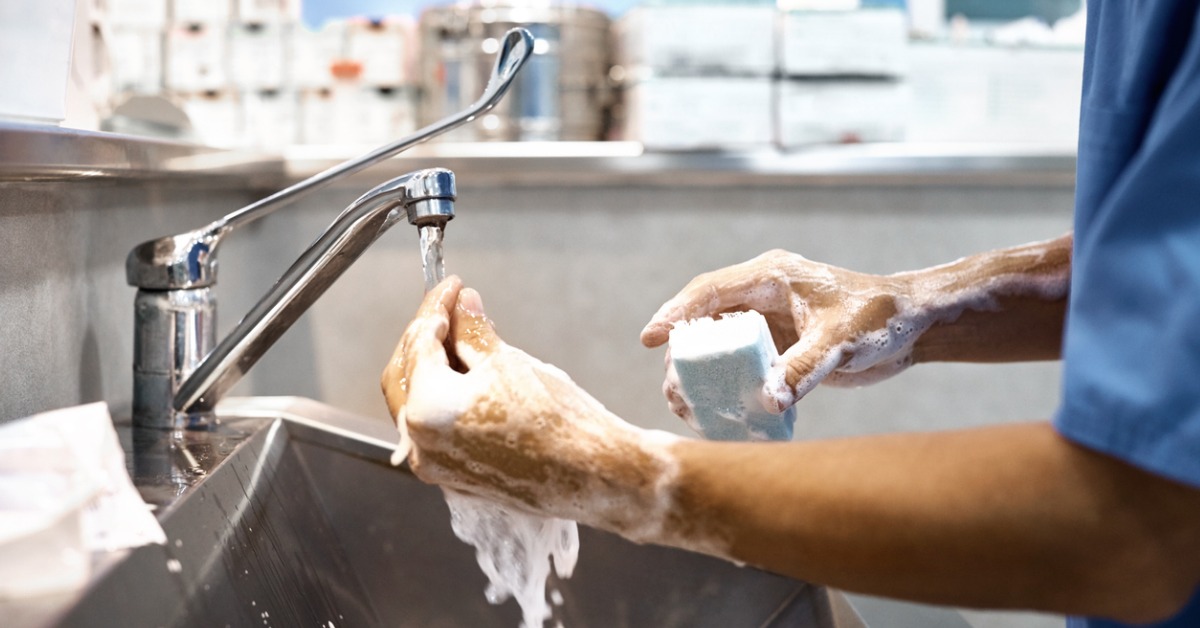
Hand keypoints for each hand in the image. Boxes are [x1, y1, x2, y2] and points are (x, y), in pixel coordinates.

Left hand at [382, 277, 676, 539]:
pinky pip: (435, 426)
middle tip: (453, 308)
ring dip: (435, 366)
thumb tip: (462, 304)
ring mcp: (434, 464)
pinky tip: (470, 375)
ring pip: (417, 401)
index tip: (453, 287)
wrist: (591, 473)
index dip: (436, 306)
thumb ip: (473, 330)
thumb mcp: (507, 361)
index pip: (419, 342)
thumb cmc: (555, 421)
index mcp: (426, 410)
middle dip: (427, 336)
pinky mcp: (452, 475)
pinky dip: (444, 396)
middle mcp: (419, 443)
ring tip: (467, 337)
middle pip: (405, 373)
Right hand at [641, 250, 921, 413]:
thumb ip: (803, 367)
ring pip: (719, 347)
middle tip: (672, 388)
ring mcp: (769, 324)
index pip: (709, 291)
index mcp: (770, 278)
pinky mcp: (780, 349)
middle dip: (683, 355)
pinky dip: (729, 388)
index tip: (650, 338)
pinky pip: (743, 367)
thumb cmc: (879, 316)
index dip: (676, 313)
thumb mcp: (841, 340)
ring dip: (702, 375)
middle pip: (706, 323)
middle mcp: (762, 297)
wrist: (913, 325)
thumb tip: (767, 400)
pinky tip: (720, 414)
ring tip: (686, 406)